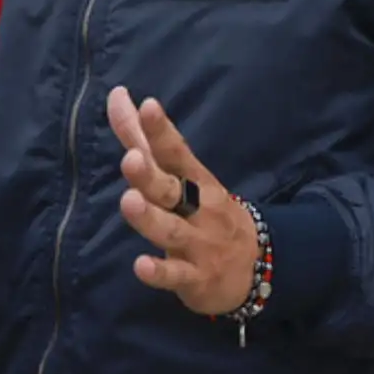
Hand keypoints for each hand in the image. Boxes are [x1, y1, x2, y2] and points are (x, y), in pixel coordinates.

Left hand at [107, 86, 258, 316]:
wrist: (256, 267)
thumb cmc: (207, 212)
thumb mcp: (183, 177)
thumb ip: (145, 140)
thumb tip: (117, 96)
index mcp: (195, 180)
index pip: (176, 152)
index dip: (161, 130)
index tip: (147, 106)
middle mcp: (198, 208)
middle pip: (171, 189)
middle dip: (150, 175)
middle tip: (130, 159)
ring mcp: (198, 244)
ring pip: (171, 230)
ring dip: (150, 218)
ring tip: (130, 202)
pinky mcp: (195, 278)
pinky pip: (176, 276)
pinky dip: (159, 272)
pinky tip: (142, 265)